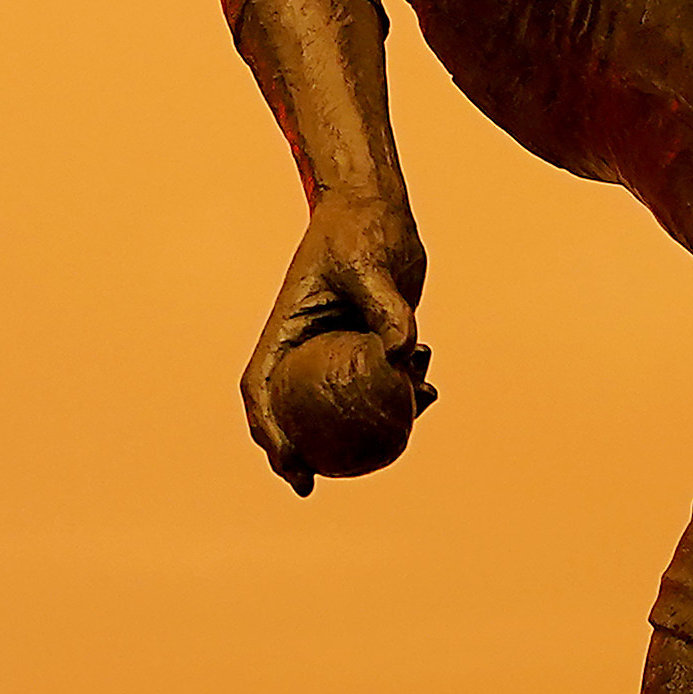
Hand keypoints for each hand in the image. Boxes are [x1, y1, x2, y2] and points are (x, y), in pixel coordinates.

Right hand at [241, 189, 428, 494]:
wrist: (377, 207)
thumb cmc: (360, 228)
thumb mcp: (368, 265)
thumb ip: (385, 309)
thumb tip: (404, 355)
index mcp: (285, 331)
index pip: (262, 389)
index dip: (267, 430)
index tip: (287, 461)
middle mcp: (305, 345)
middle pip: (291, 410)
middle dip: (295, 453)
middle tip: (310, 486)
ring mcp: (335, 347)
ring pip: (340, 404)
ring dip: (367, 426)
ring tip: (405, 427)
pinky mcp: (368, 342)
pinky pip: (380, 382)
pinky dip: (402, 393)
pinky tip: (429, 388)